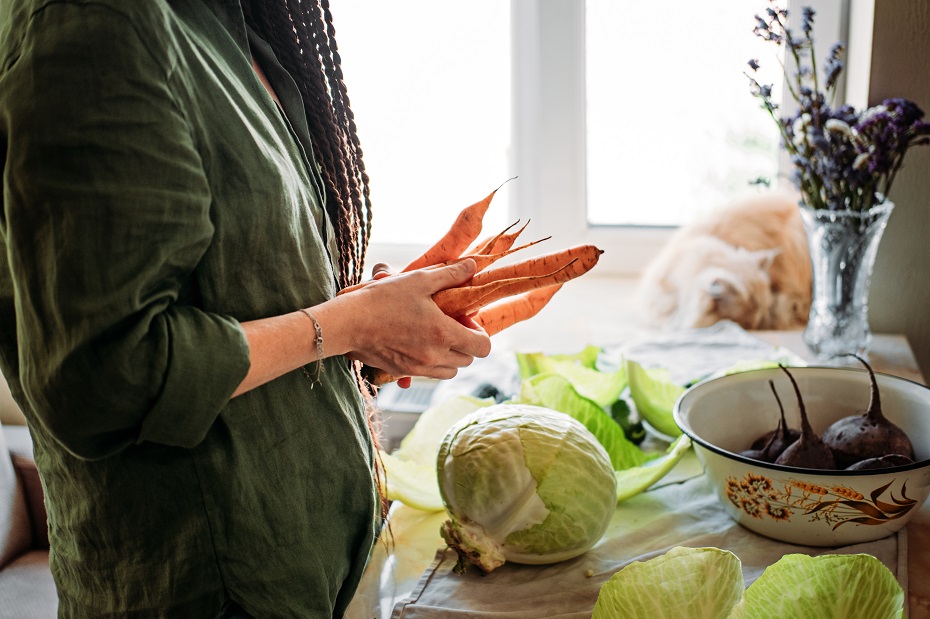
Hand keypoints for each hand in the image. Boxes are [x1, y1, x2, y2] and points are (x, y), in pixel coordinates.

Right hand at [334, 259, 490, 381]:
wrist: (347, 323)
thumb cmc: (382, 299)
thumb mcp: (418, 280)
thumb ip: (450, 275)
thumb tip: (472, 266)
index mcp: (443, 334)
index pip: (482, 347)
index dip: (479, 332)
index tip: (464, 318)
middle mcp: (434, 356)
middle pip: (468, 360)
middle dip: (466, 342)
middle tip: (450, 323)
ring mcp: (418, 368)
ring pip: (450, 371)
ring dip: (451, 355)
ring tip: (435, 335)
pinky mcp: (403, 372)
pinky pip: (429, 373)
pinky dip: (431, 362)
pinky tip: (417, 342)